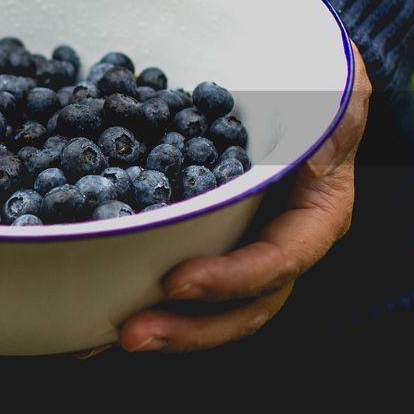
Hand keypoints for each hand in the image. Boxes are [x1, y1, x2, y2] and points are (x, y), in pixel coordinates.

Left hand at [117, 41, 370, 352]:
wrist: (295, 75)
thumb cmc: (316, 74)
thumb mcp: (330, 81)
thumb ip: (322, 106)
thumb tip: (307, 124)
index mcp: (317, 212)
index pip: (282, 259)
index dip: (233, 278)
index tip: (178, 280)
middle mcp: (281, 242)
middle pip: (243, 307)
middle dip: (187, 328)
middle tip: (131, 333)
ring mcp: (241, 249)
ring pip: (208, 311)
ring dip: (157, 327)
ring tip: (97, 340)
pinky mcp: (203, 243)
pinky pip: (173, 282)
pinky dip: (134, 300)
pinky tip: (83, 316)